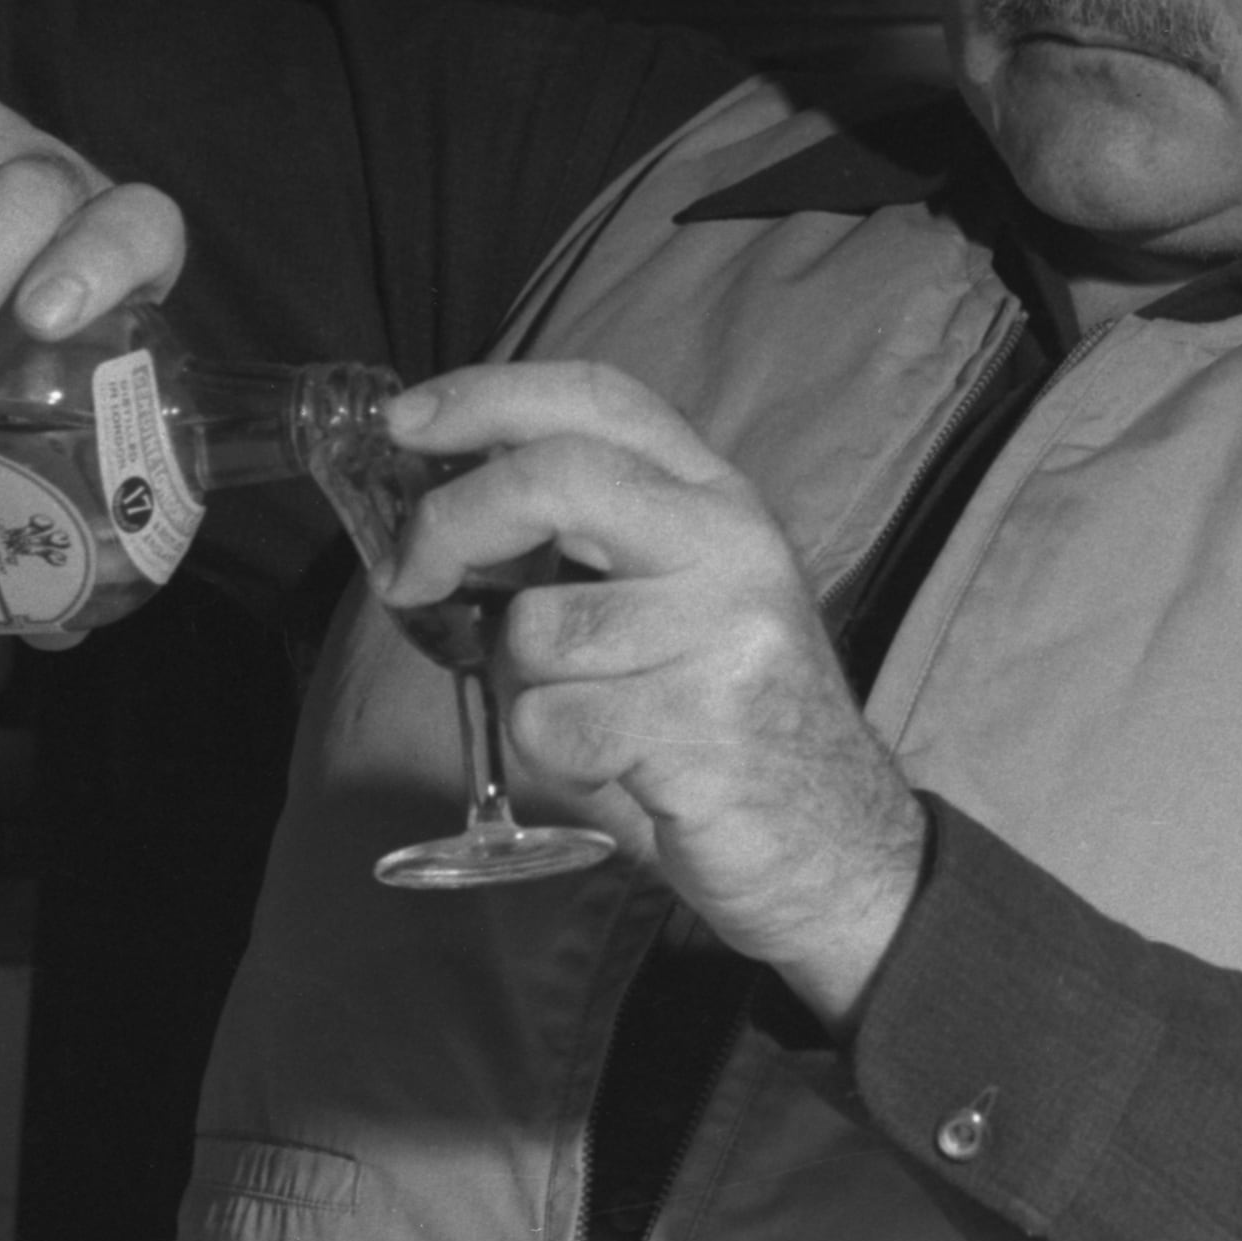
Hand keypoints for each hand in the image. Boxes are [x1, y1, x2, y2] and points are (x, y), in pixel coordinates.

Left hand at [377, 359, 928, 1025]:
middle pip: (558, 478)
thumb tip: (446, 509)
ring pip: (536, 628)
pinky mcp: (703, 727)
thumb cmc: (726, 719)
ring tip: (597, 715)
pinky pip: (552, 724)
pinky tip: (621, 764)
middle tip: (411, 575)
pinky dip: (557, 754)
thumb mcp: (683, 598)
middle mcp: (733, 547)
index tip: (405, 421)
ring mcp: (726, 633)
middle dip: (453, 522)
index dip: (490, 395)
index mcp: (721, 501)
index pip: (601, 400)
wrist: (835, 845)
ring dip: (526, 686)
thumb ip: (596, 540)